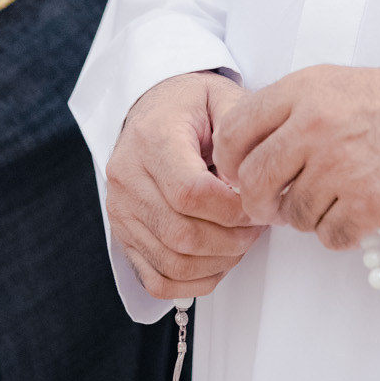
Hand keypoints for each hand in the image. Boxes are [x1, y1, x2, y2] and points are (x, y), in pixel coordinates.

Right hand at [106, 71, 262, 298]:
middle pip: (182, 234)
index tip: (258, 204)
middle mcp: (128, 178)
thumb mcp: (223, 98)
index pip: (190, 192)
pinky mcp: (124, 235)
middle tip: (257, 226)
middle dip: (232, 240)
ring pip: (172, 262)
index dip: (232, 209)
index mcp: (152, 139)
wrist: (154, 109)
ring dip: (218, 262)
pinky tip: (218, 261)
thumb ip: (242, 132)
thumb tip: (252, 182)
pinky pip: (156, 279)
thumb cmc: (191, 106)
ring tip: (241, 240)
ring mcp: (121, 211)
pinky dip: (194, 282)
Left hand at [211, 65, 379, 251]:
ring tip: (333, 198)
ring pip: (292, 215)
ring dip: (307, 216)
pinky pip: (327, 236)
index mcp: (301, 92)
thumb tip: (238, 156)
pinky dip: (339, 231)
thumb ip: (283, 112)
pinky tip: (355, 212)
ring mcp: (340, 166)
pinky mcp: (366, 202)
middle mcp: (314, 127)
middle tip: (273, 205)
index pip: (234, 131)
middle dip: (259, 202)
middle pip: (253, 182)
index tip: (239, 173)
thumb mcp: (329, 85)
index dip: (228, 162)